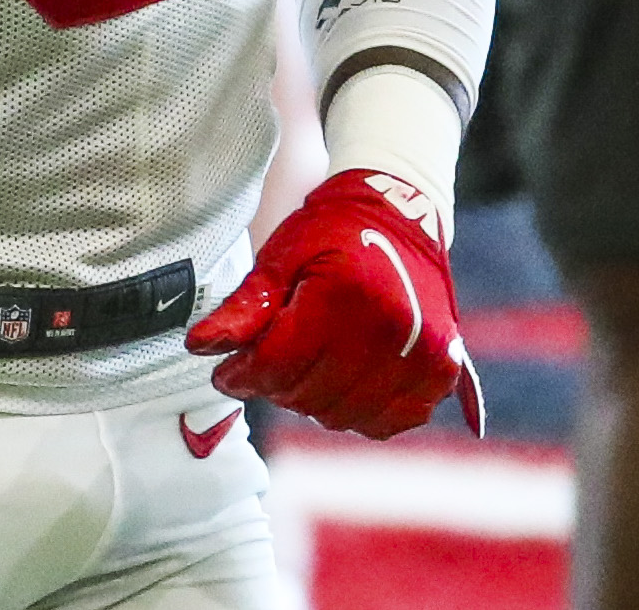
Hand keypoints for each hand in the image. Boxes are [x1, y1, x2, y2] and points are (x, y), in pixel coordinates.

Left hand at [188, 169, 483, 439]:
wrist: (397, 217)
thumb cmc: (328, 233)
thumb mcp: (278, 260)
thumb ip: (243, 309)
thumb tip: (198, 347)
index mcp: (346, 296)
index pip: (279, 363)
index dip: (242, 374)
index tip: (225, 373)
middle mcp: (393, 330)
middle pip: (310, 393)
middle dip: (274, 385)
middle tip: (263, 364)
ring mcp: (424, 355)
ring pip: (344, 415)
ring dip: (312, 401)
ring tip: (301, 368)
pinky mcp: (440, 372)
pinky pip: (387, 422)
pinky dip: (356, 412)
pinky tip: (338, 383)